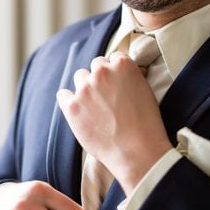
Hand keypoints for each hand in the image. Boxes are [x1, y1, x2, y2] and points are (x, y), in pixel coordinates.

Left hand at [55, 53, 171, 193]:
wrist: (136, 150)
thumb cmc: (145, 125)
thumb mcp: (144, 91)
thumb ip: (128, 78)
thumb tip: (117, 74)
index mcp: (123, 65)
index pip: (113, 58)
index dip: (115, 72)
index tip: (117, 84)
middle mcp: (102, 72)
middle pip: (95, 66)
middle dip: (100, 78)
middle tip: (106, 97)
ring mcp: (85, 88)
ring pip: (79, 77)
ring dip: (85, 87)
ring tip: (95, 106)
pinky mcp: (71, 105)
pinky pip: (63, 94)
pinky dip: (68, 101)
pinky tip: (77, 111)